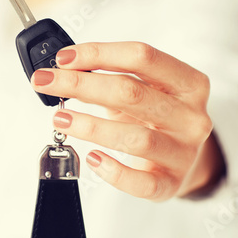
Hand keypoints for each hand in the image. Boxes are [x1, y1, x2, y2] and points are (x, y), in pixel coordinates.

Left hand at [31, 42, 224, 200]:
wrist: (183, 160)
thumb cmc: (155, 119)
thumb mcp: (141, 92)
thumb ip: (109, 79)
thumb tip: (64, 72)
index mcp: (188, 83)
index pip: (142, 57)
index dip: (99, 53)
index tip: (64, 58)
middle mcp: (190, 116)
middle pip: (132, 93)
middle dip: (81, 84)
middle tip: (46, 82)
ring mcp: (183, 152)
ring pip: (136, 138)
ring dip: (91, 126)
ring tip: (61, 119)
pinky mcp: (171, 183)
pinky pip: (140, 182)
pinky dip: (113, 171)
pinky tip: (91, 158)